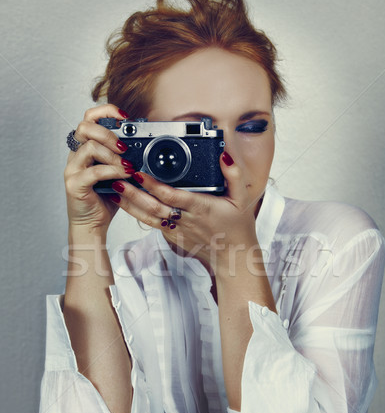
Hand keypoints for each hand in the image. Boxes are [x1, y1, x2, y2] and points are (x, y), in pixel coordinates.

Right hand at [64, 104, 132, 234]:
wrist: (92, 223)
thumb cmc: (105, 197)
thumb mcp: (118, 172)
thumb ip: (125, 156)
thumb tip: (146, 143)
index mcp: (85, 147)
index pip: (89, 118)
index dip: (106, 111)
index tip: (125, 117)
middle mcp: (75, 155)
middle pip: (84, 127)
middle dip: (108, 133)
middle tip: (124, 147)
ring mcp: (73, 169)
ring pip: (89, 147)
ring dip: (113, 155)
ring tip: (128, 166)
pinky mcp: (75, 184)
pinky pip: (93, 171)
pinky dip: (112, 171)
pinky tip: (124, 176)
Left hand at [110, 151, 262, 274]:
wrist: (233, 256)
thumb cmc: (237, 227)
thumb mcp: (242, 198)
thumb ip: (234, 175)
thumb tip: (224, 156)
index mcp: (200, 208)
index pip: (172, 196)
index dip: (154, 186)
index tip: (140, 174)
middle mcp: (185, 220)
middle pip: (154, 206)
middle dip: (133, 193)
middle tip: (117, 179)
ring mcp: (177, 230)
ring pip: (148, 217)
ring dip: (129, 203)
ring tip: (113, 189)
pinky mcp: (172, 236)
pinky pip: (151, 224)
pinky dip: (136, 213)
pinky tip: (125, 203)